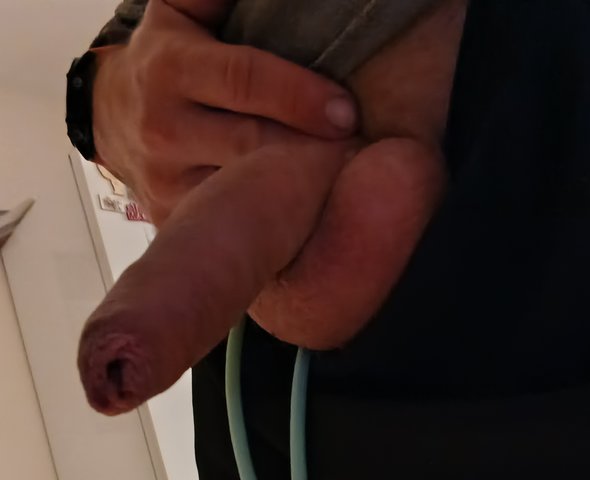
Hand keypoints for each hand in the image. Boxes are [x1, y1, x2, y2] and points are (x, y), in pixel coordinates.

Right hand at [91, 0, 356, 223]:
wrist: (110, 118)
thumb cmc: (167, 60)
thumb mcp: (181, 11)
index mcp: (171, 68)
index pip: (245, 79)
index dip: (300, 96)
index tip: (346, 112)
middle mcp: (163, 128)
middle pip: (251, 144)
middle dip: (307, 149)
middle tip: (355, 153)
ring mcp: (165, 179)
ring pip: (242, 194)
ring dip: (292, 191)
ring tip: (333, 181)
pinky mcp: (169, 216)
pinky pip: (229, 225)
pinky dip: (267, 221)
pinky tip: (297, 212)